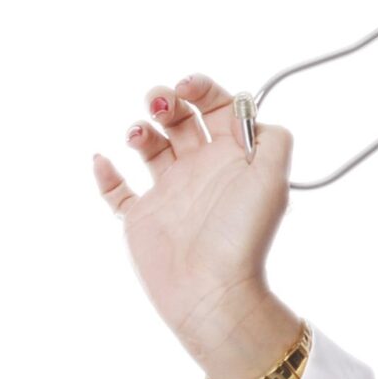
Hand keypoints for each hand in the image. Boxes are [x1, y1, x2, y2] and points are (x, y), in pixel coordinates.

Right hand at [91, 73, 294, 352]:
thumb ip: (272, 139)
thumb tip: (253, 114)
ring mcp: (170, 193)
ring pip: (150, 146)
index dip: (202, 88)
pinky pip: (117, 191)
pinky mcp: (142, 218)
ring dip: (140, 130)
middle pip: (180, 118)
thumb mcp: (273, 179)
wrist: (212, 291)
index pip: (217, 107)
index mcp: (231, 157)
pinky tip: (104, 161)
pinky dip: (106, 174)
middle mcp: (201, 170)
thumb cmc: (242, 237)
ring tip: (139, 136)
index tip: (187, 87)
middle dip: (167, 101)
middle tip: (159, 104)